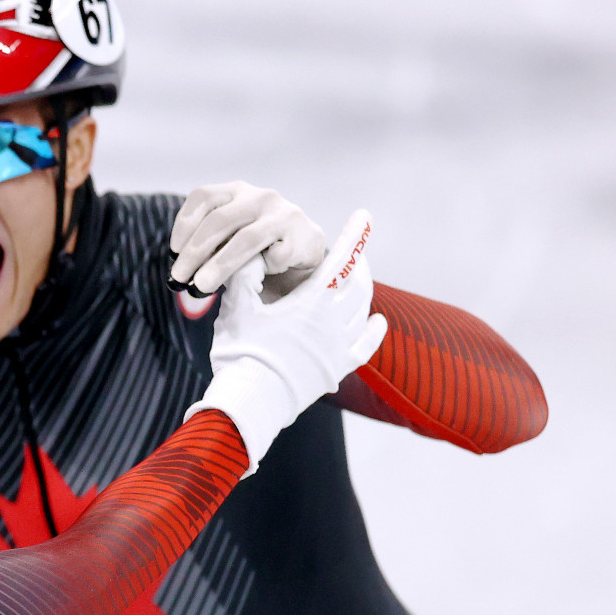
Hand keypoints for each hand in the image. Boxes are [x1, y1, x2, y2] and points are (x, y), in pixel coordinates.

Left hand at [169, 182, 327, 296]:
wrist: (304, 253)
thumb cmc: (257, 248)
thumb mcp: (229, 238)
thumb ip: (210, 246)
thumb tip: (182, 273)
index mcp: (236, 192)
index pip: (203, 197)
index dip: (184, 224)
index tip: (174, 252)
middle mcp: (260, 197)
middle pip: (219, 220)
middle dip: (194, 252)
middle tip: (179, 278)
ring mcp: (284, 215)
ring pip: (246, 239)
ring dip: (219, 265)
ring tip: (201, 287)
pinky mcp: (304, 236)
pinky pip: (275, 256)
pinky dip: (262, 270)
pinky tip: (261, 276)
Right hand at [190, 209, 388, 470]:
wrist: (250, 400)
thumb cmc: (241, 352)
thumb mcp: (237, 308)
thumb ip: (245, 276)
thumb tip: (250, 250)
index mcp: (310, 302)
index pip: (339, 259)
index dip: (353, 235)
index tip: (364, 215)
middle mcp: (332, 321)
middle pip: (357, 284)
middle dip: (358, 263)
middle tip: (356, 251)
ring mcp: (337, 346)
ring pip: (362, 310)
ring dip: (363, 291)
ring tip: (359, 280)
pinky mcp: (336, 369)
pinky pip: (364, 346)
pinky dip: (373, 331)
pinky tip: (378, 321)